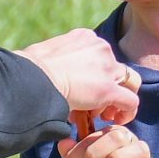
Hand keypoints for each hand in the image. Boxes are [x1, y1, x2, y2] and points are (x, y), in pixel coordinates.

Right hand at [18, 29, 141, 125]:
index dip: (94, 75)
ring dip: (117, 98)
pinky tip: (116, 120)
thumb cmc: (27, 69)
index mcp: (84, 37)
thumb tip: (48, 72)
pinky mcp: (109, 89)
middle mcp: (100, 47)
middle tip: (92, 104)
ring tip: (104, 114)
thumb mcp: (45, 54)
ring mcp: (107, 67)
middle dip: (107, 86)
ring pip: (128, 81)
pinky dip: (127, 112)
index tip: (80, 90)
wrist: (32, 78)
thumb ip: (56, 60)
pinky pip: (130, 101)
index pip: (99, 55)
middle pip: (115, 68)